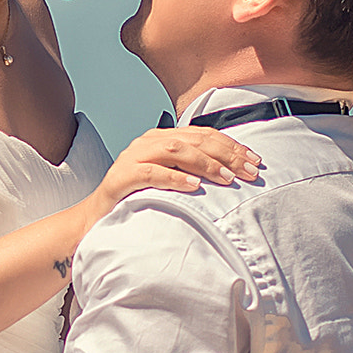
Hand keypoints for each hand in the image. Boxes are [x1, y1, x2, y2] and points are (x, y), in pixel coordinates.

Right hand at [91, 126, 259, 223]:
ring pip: (175, 150)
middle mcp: (147, 142)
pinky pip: (152, 173)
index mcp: (160, 138)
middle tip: (248, 171)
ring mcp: (132, 157)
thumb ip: (190, 168)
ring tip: (227, 178)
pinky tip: (195, 186)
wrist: (96, 217)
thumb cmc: (137, 198)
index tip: (255, 160)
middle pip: (193, 140)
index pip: (202, 134)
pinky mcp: (122, 177)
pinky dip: (176, 177)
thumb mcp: (168, 178)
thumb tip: (232, 170)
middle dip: (225, 154)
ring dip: (205, 164)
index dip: (231, 145)